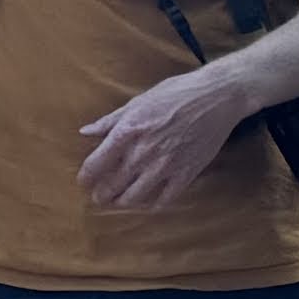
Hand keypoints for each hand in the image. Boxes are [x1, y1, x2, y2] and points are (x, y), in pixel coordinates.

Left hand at [77, 60, 260, 210]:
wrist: (215, 98)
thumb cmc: (174, 94)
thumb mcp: (137, 102)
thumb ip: (110, 121)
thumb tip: (85, 132)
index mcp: (127, 132)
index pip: (96, 163)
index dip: (86, 177)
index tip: (83, 182)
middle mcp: (142, 152)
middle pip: (112, 184)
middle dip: (101, 194)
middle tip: (98, 197)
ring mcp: (165, 166)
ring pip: (135, 197)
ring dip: (122, 203)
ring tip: (118, 202)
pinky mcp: (186, 174)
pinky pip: (164, 200)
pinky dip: (152, 205)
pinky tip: (148, 203)